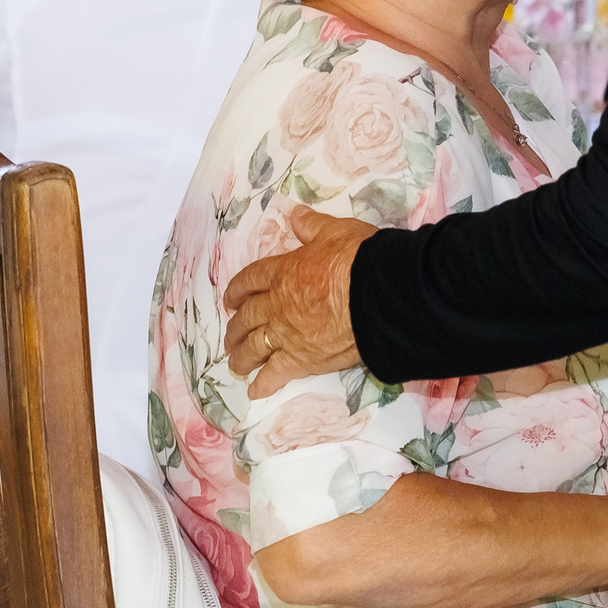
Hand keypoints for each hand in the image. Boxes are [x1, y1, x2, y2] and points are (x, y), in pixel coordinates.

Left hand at [225, 205, 370, 397]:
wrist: (377, 295)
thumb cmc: (358, 259)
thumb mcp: (335, 231)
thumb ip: (312, 226)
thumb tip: (296, 215)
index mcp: (282, 273)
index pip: (250, 280)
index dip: (237, 290)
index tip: (230, 299)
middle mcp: (277, 305)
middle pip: (246, 318)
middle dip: (235, 328)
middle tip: (230, 337)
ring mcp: (286, 334)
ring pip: (253, 348)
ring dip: (241, 357)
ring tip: (236, 365)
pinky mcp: (302, 360)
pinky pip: (275, 374)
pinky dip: (263, 385)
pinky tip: (254, 392)